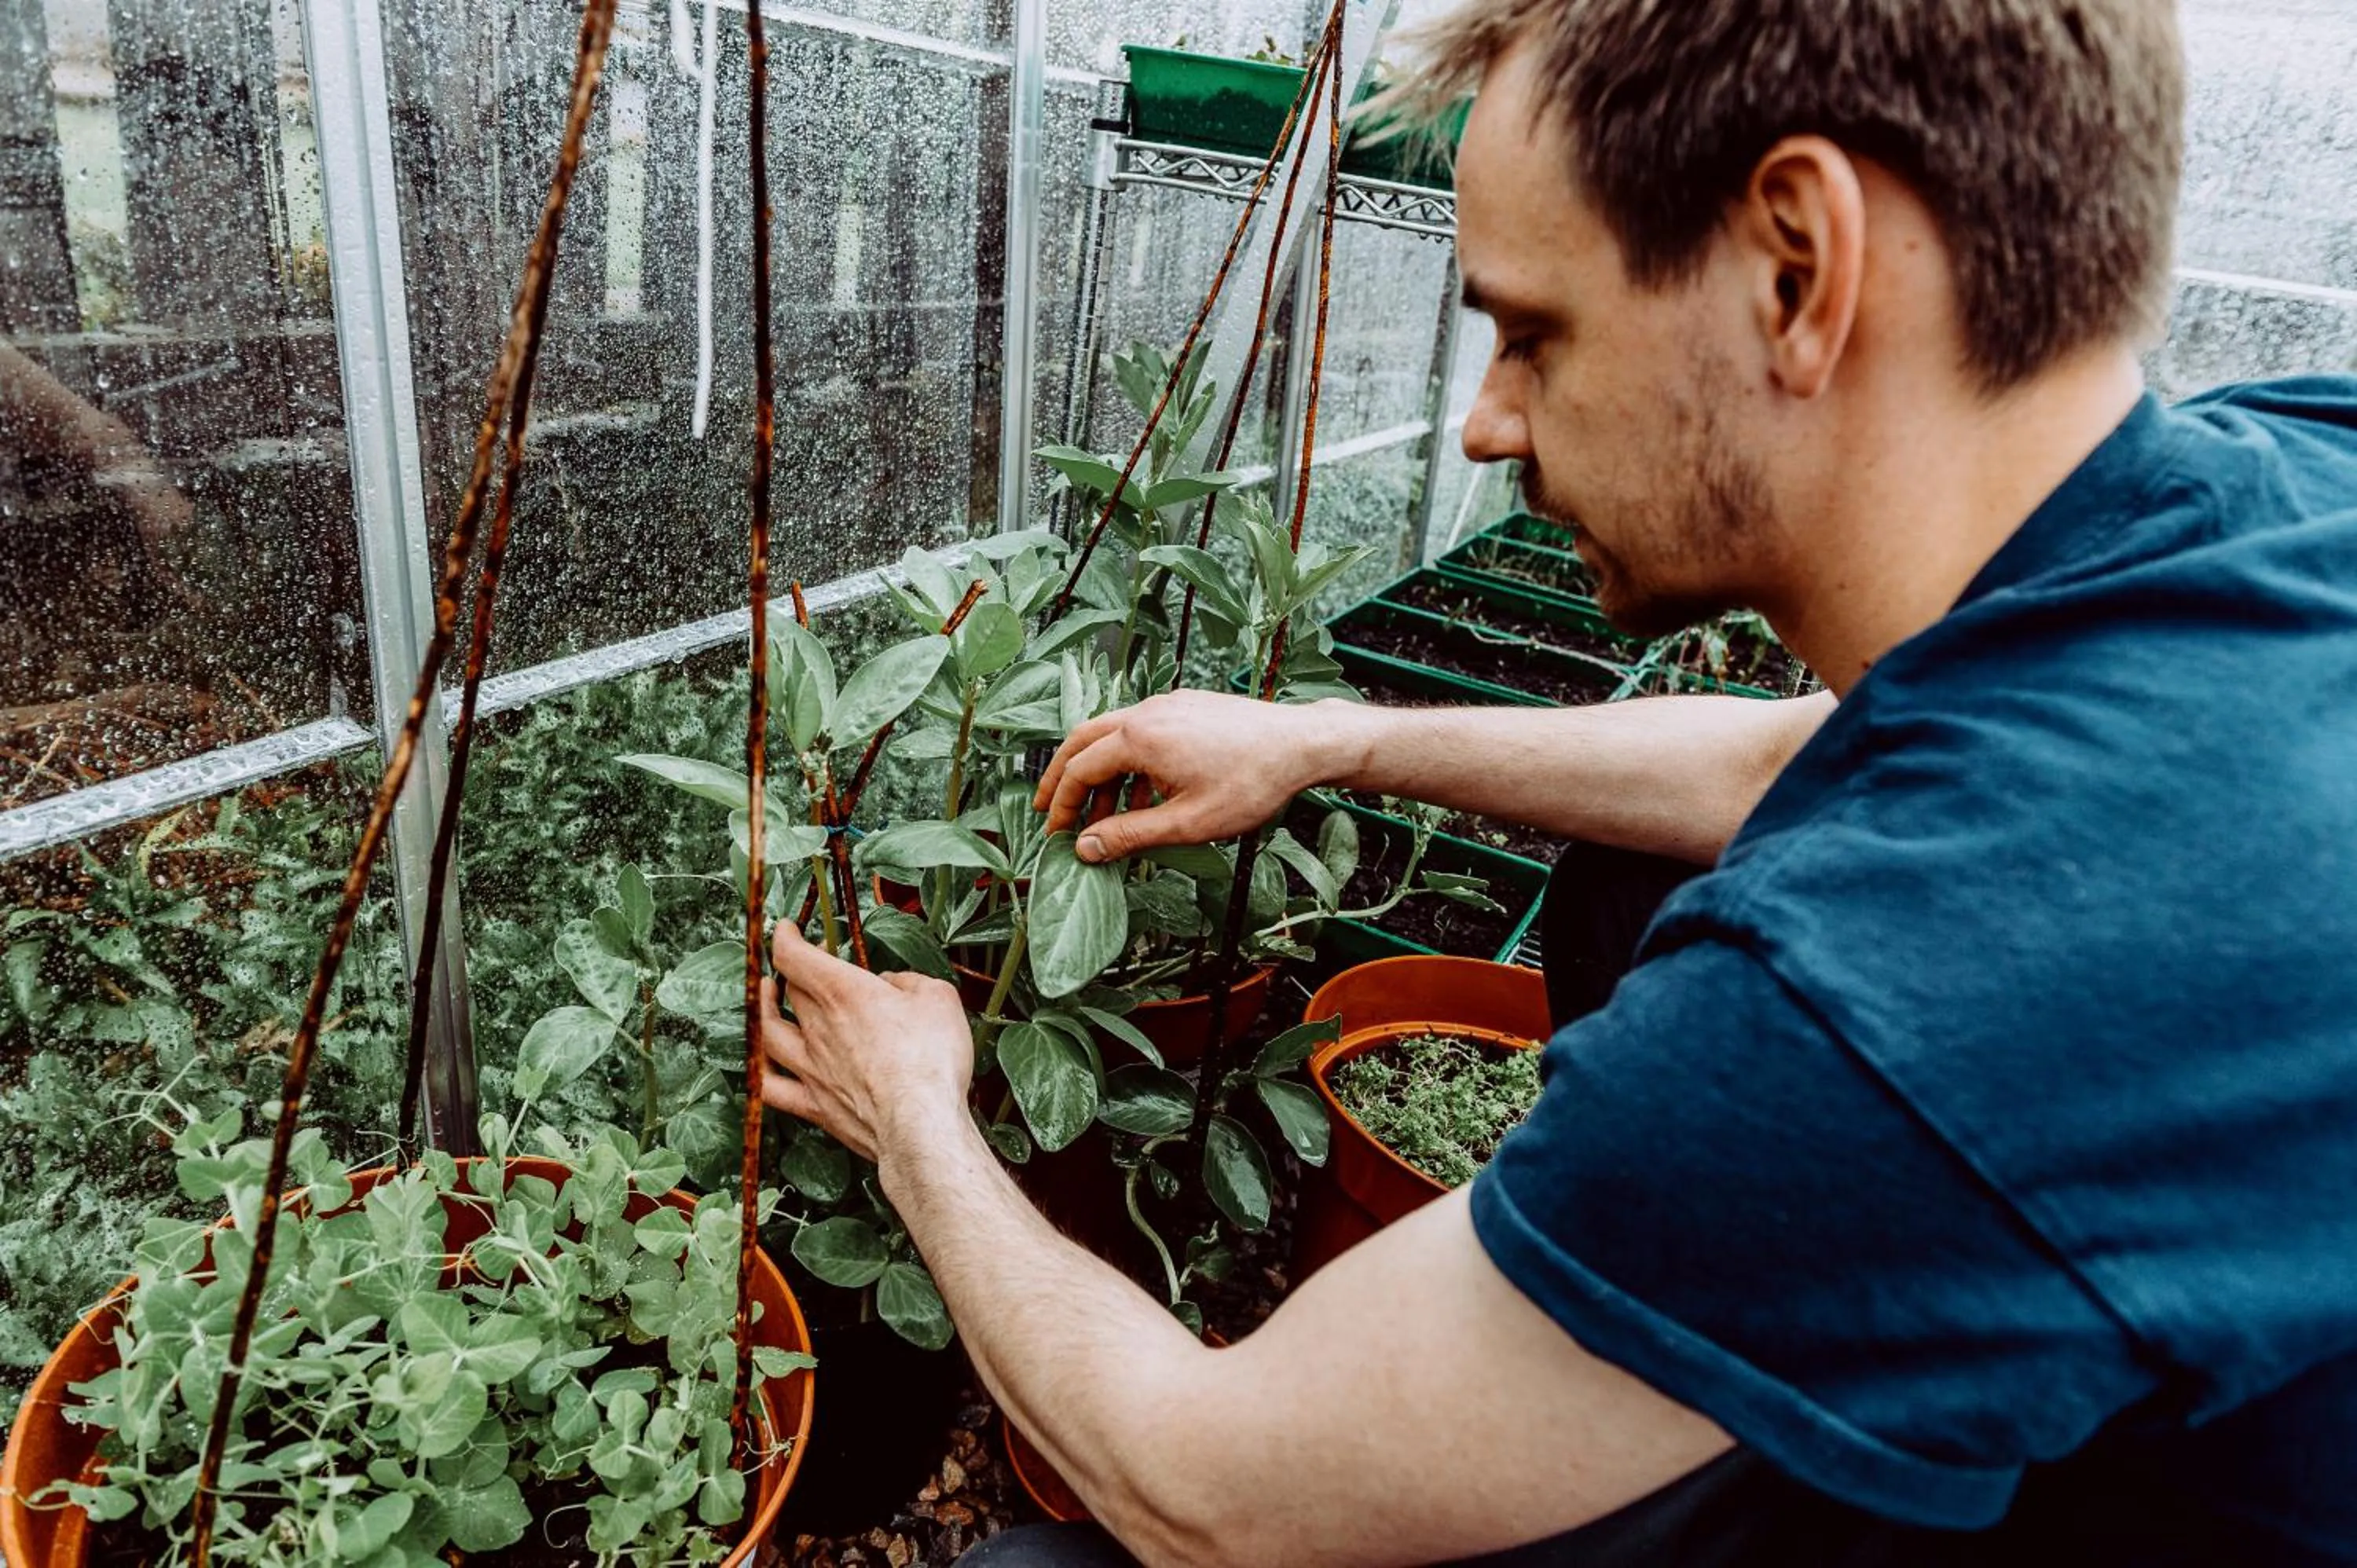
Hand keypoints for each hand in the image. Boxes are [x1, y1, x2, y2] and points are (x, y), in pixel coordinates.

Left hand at [760, 922, 973, 1161]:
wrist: (921, 1125)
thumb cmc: (933, 1059)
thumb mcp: (938, 997)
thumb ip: (909, 982)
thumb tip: (892, 984)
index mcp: (844, 991)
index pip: (793, 955)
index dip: (783, 937)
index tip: (785, 928)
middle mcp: (818, 1027)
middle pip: (790, 990)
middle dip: (795, 970)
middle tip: (810, 963)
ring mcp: (811, 1068)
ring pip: (770, 1032)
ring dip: (764, 1009)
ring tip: (766, 997)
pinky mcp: (814, 1105)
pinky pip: (771, 1086)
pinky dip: (761, 1070)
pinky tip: (762, 1063)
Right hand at [1033, 691, 1367, 862]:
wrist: (1303, 744)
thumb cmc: (1252, 783)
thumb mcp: (1187, 823)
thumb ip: (1130, 835)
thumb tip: (1085, 848)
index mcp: (1139, 738)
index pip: (1079, 769)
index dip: (1061, 805)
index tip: (1055, 834)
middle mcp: (1147, 712)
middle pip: (1084, 741)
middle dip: (1062, 778)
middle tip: (1050, 812)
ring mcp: (1169, 705)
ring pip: (1115, 736)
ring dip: (1102, 775)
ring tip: (1104, 818)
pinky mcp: (1188, 706)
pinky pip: (1144, 731)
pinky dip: (1131, 762)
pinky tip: (1147, 796)